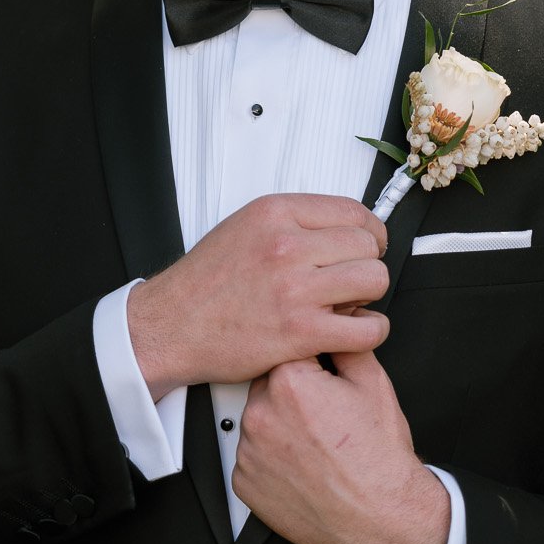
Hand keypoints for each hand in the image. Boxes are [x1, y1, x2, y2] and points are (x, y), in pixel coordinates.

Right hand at [127, 194, 389, 398]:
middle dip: (366, 265)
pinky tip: (350, 331)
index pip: (354, 212)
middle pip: (368, 246)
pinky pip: (367, 329)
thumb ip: (292, 223)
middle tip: (350, 282)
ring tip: (346, 305)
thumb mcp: (244, 228)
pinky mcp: (300, 331)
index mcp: (275, 214)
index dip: (370, 233)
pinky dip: (368, 332)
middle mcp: (286, 246)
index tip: (367, 247)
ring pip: (373, 281)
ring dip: (367, 297)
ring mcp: (295, 289)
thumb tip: (342, 228)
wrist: (170, 327)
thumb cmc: (203, 284)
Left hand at [231, 342, 450, 543]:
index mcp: (290, 383)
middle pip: (269, 387)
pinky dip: (270, 461)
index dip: (312, 366)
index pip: (289, 352)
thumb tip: (341, 321)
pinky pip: (251, 459)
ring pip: (259, 423)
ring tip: (315, 446)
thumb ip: (347, 343)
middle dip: (293, 396)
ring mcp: (249, 452)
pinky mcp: (244, 483)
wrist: (382, 515)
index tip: (324, 382)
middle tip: (325, 417)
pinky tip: (302, 466)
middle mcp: (261, 414)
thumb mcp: (373, 384)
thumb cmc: (379, 458)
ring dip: (279, 428)